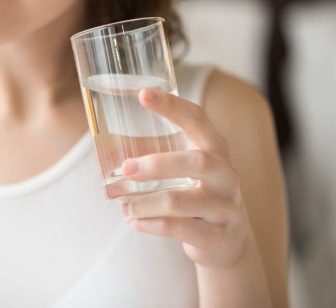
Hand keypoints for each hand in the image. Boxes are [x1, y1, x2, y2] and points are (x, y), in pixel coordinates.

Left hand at [120, 88, 251, 268]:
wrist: (229, 242)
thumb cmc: (198, 193)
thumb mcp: (186, 170)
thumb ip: (155, 155)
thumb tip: (105, 148)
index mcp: (215, 149)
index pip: (197, 119)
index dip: (172, 106)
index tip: (143, 94)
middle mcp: (225, 174)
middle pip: (196, 161)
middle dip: (157, 164)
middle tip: (126, 168)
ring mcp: (224, 207)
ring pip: (179, 202)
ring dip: (144, 203)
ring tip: (124, 206)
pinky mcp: (216, 236)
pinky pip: (177, 229)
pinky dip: (149, 225)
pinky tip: (133, 221)